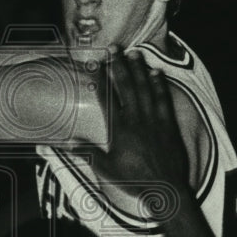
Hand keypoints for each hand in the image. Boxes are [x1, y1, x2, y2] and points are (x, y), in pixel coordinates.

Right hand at [89, 49, 189, 213]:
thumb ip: (88, 153)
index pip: (108, 98)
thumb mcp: (106, 169)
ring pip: (145, 89)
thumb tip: (68, 143)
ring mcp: (154, 120)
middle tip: (115, 48)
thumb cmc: (134, 179)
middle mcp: (136, 119)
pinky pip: (163, 99)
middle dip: (120, 66)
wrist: (165, 188)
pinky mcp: (168, 124)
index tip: (96, 64)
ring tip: (134, 54)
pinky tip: (156, 73)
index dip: (102, 79)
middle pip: (127, 87)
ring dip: (139, 70)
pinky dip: (160, 85)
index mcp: (119, 129)